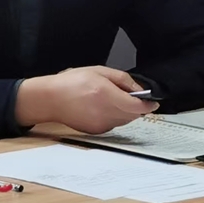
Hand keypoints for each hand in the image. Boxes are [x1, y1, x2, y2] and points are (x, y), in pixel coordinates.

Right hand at [15, 65, 157, 133]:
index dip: (149, 105)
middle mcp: (105, 113)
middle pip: (133, 115)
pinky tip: (101, 107)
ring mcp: (100, 125)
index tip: (154, 101)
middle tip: (129, 95)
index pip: (137, 107)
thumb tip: (139, 90)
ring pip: (124, 120)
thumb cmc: (70, 82)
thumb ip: (122, 79)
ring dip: (125, 111)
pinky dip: (114, 116)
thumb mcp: (98, 71)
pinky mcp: (96, 131)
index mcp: (106, 95)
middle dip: (135, 106)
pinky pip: (113, 124)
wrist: (49, 99)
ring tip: (110, 99)